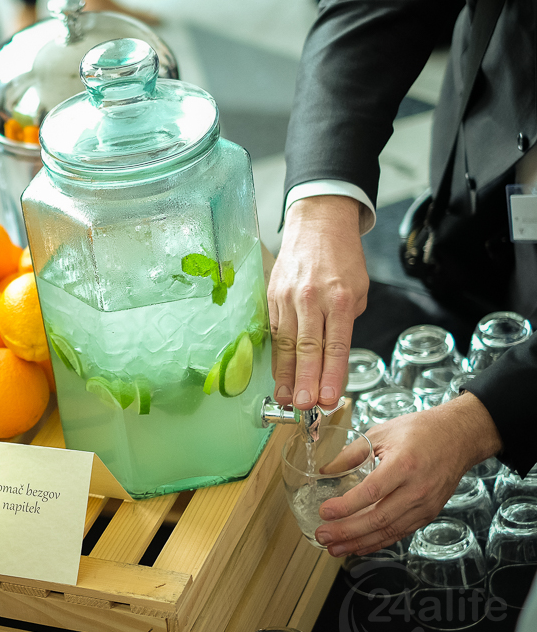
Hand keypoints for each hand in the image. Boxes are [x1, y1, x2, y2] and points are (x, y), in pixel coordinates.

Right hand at [267, 195, 368, 409]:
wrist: (317, 224)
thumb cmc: (343, 258)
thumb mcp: (359, 290)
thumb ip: (346, 322)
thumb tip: (334, 356)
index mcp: (340, 298)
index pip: (335, 345)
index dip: (331, 374)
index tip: (328, 399)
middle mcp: (311, 298)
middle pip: (307, 348)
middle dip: (305, 380)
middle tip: (303, 407)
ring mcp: (288, 297)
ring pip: (286, 343)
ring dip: (285, 375)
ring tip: (285, 399)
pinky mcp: (272, 295)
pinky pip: (274, 331)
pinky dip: (276, 355)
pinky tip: (277, 375)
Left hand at [313, 394, 501, 555]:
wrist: (458, 437)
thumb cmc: (421, 431)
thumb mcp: (381, 434)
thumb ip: (351, 454)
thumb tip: (326, 471)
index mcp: (403, 465)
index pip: (371, 492)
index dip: (346, 506)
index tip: (324, 512)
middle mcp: (417, 489)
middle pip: (379, 518)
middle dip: (347, 531)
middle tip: (323, 536)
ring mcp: (425, 505)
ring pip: (389, 531)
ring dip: (359, 542)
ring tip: (335, 548)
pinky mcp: (429, 514)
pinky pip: (400, 532)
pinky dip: (378, 541)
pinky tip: (359, 545)